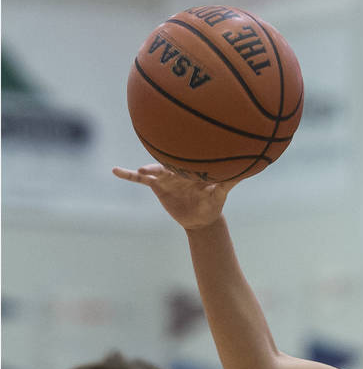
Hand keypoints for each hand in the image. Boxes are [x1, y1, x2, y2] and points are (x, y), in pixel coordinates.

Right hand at [112, 164, 238, 229]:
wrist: (201, 219)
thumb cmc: (213, 204)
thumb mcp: (220, 195)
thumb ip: (228, 184)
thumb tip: (242, 174)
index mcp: (192, 169)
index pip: (185, 160)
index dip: (182, 157)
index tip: (177, 149)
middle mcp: (178, 170)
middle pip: (167, 163)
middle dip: (162, 161)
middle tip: (157, 159)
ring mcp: (166, 177)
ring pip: (154, 171)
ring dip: (147, 170)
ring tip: (141, 170)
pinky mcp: (157, 185)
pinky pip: (140, 180)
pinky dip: (129, 175)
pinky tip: (115, 170)